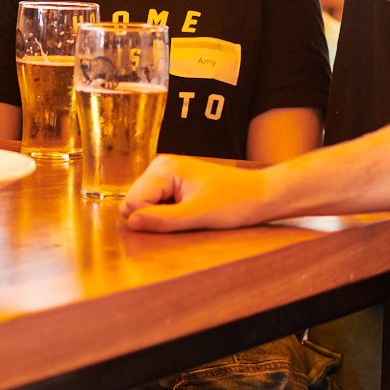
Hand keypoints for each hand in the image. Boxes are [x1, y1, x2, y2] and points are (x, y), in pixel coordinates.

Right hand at [122, 154, 275, 231]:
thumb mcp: (196, 216)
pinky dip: (167, 213)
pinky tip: (188, 212)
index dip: (149, 220)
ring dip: (160, 216)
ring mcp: (167, 172)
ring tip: (188, 214)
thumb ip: (161, 220)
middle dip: (153, 217)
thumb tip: (130, 224)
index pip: (132, 202)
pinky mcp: (174, 181)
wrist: (260, 195)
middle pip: (134, 202)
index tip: (176, 222)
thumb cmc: (234, 203)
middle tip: (183, 219)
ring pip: (144, 204)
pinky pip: (156, 202)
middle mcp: (161, 165)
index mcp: (163, 168)